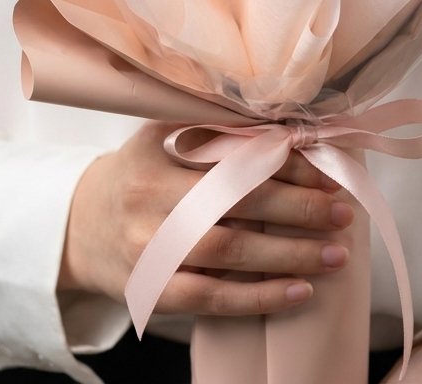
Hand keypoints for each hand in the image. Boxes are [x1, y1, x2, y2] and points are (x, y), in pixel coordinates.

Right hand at [58, 121, 353, 316]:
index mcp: (157, 149)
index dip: (282, 162)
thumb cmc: (140, 173)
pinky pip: (213, 297)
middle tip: (341, 212)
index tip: (324, 169)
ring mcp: (149, 246)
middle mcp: (150, 195)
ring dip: (290, 253)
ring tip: (335, 253)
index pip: (231, 151)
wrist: (80, 226)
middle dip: (297, 206)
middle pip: (235, 200)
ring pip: (229, 250)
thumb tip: (290, 124)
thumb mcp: (161, 135)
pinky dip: (260, 296)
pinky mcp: (152, 289)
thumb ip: (214, 124)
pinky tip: (300, 291)